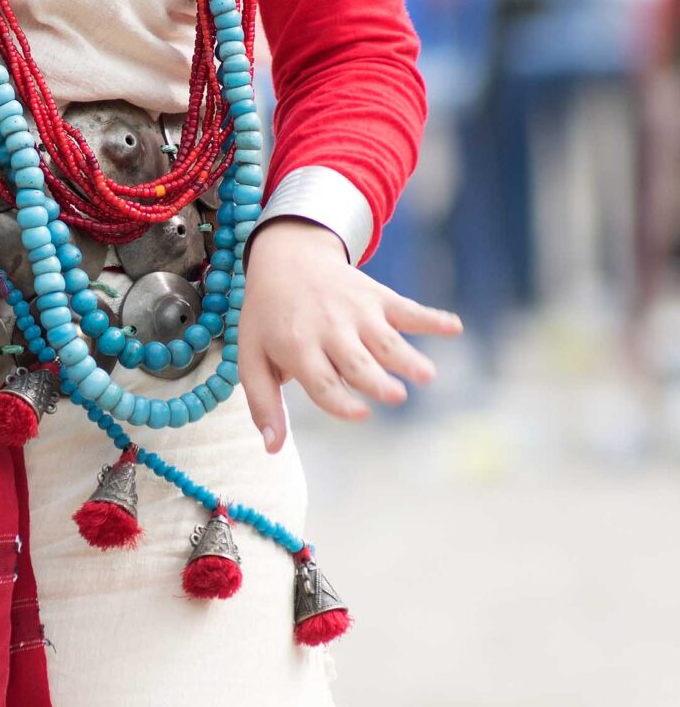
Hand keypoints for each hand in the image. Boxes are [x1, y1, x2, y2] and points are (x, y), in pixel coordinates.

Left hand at [238, 217, 461, 451]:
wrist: (287, 258)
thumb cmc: (269, 318)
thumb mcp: (252, 357)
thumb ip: (263, 403)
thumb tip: (274, 448)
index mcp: (296, 347)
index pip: (321, 382)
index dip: (341, 401)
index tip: (361, 415)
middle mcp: (329, 329)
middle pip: (356, 362)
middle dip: (376, 379)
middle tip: (396, 396)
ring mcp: (356, 312)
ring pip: (385, 340)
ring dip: (406, 356)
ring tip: (427, 374)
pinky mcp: (377, 298)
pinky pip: (407, 310)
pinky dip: (431, 319)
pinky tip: (454, 327)